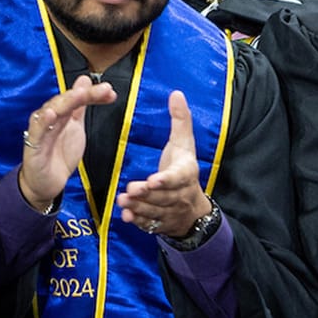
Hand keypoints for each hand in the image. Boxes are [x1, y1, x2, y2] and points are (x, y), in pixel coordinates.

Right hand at [17, 74, 116, 211]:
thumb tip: (85, 80)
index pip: (75, 97)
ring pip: (52, 111)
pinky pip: (37, 132)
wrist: (45, 183)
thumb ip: (80, 105)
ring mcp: (40, 130)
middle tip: (104, 89)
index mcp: (59, 113)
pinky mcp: (33, 146)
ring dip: (66, 102)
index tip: (110, 91)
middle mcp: (48, 117)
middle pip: (65, 101)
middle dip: (84, 94)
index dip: (92, 93)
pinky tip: (51, 114)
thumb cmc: (58, 154)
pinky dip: (43, 122)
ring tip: (81, 94)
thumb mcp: (75, 127)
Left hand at [119, 91, 211, 236]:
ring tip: (123, 201)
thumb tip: (176, 93)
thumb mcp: (185, 144)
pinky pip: (150, 224)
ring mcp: (171, 211)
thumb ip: (180, 120)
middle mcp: (180, 194)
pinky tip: (126, 217)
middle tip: (130, 190)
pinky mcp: (161, 222)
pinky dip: (139, 222)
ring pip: (155, 211)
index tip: (153, 180)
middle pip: (163, 196)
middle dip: (147, 195)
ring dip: (139, 207)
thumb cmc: (183, 168)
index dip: (166, 180)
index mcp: (186, 173)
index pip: (178, 178)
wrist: (194, 207)